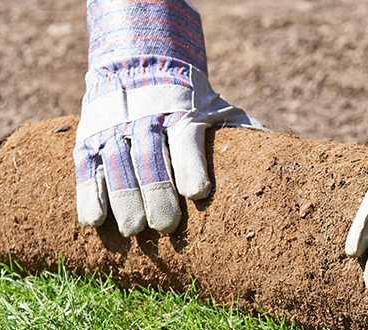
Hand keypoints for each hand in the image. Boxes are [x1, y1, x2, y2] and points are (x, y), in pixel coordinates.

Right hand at [74, 0, 262, 236]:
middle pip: (150, 159)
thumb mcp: (217, 109)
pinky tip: (95, 221)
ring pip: (117, 166)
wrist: (139, 61)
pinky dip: (89, 194)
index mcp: (182, 114)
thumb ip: (242, 133)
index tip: (197, 194)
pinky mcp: (91, 138)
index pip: (186, 141)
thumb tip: (281, 158)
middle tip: (165, 227)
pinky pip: (87, 168)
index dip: (191, 166)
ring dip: (125, 200)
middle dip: (157, 194)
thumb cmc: (190, 101)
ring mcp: (115, 128)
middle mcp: (146, 120)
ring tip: (135, 230)